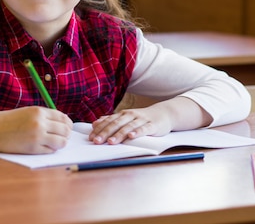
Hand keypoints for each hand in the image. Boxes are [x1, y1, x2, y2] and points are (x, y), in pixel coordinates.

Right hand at [0, 105, 72, 153]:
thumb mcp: (28, 112)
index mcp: (39, 111)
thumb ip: (45, 116)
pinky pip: (51, 150)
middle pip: (65, 130)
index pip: (63, 118)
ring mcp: (37, 136)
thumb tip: (64, 124)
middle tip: (62, 137)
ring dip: (60, 143)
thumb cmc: (10, 121)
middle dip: (66, 135)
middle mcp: (40, 123)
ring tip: (54, 143)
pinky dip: (50, 150)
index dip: (67, 124)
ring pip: (61, 142)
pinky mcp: (33, 148)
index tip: (66, 128)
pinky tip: (44, 147)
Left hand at [89, 97, 210, 144]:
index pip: (108, 121)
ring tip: (111, 141)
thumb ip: (111, 120)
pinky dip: (137, 132)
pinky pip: (144, 129)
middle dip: (105, 133)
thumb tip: (95, 123)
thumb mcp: (126, 118)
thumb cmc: (142, 118)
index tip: (90, 138)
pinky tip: (131, 136)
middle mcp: (130, 115)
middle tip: (96, 141)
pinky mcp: (152, 125)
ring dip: (119, 134)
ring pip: (128, 127)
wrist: (164, 113)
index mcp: (122, 114)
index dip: (99, 129)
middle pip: (115, 124)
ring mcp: (141, 120)